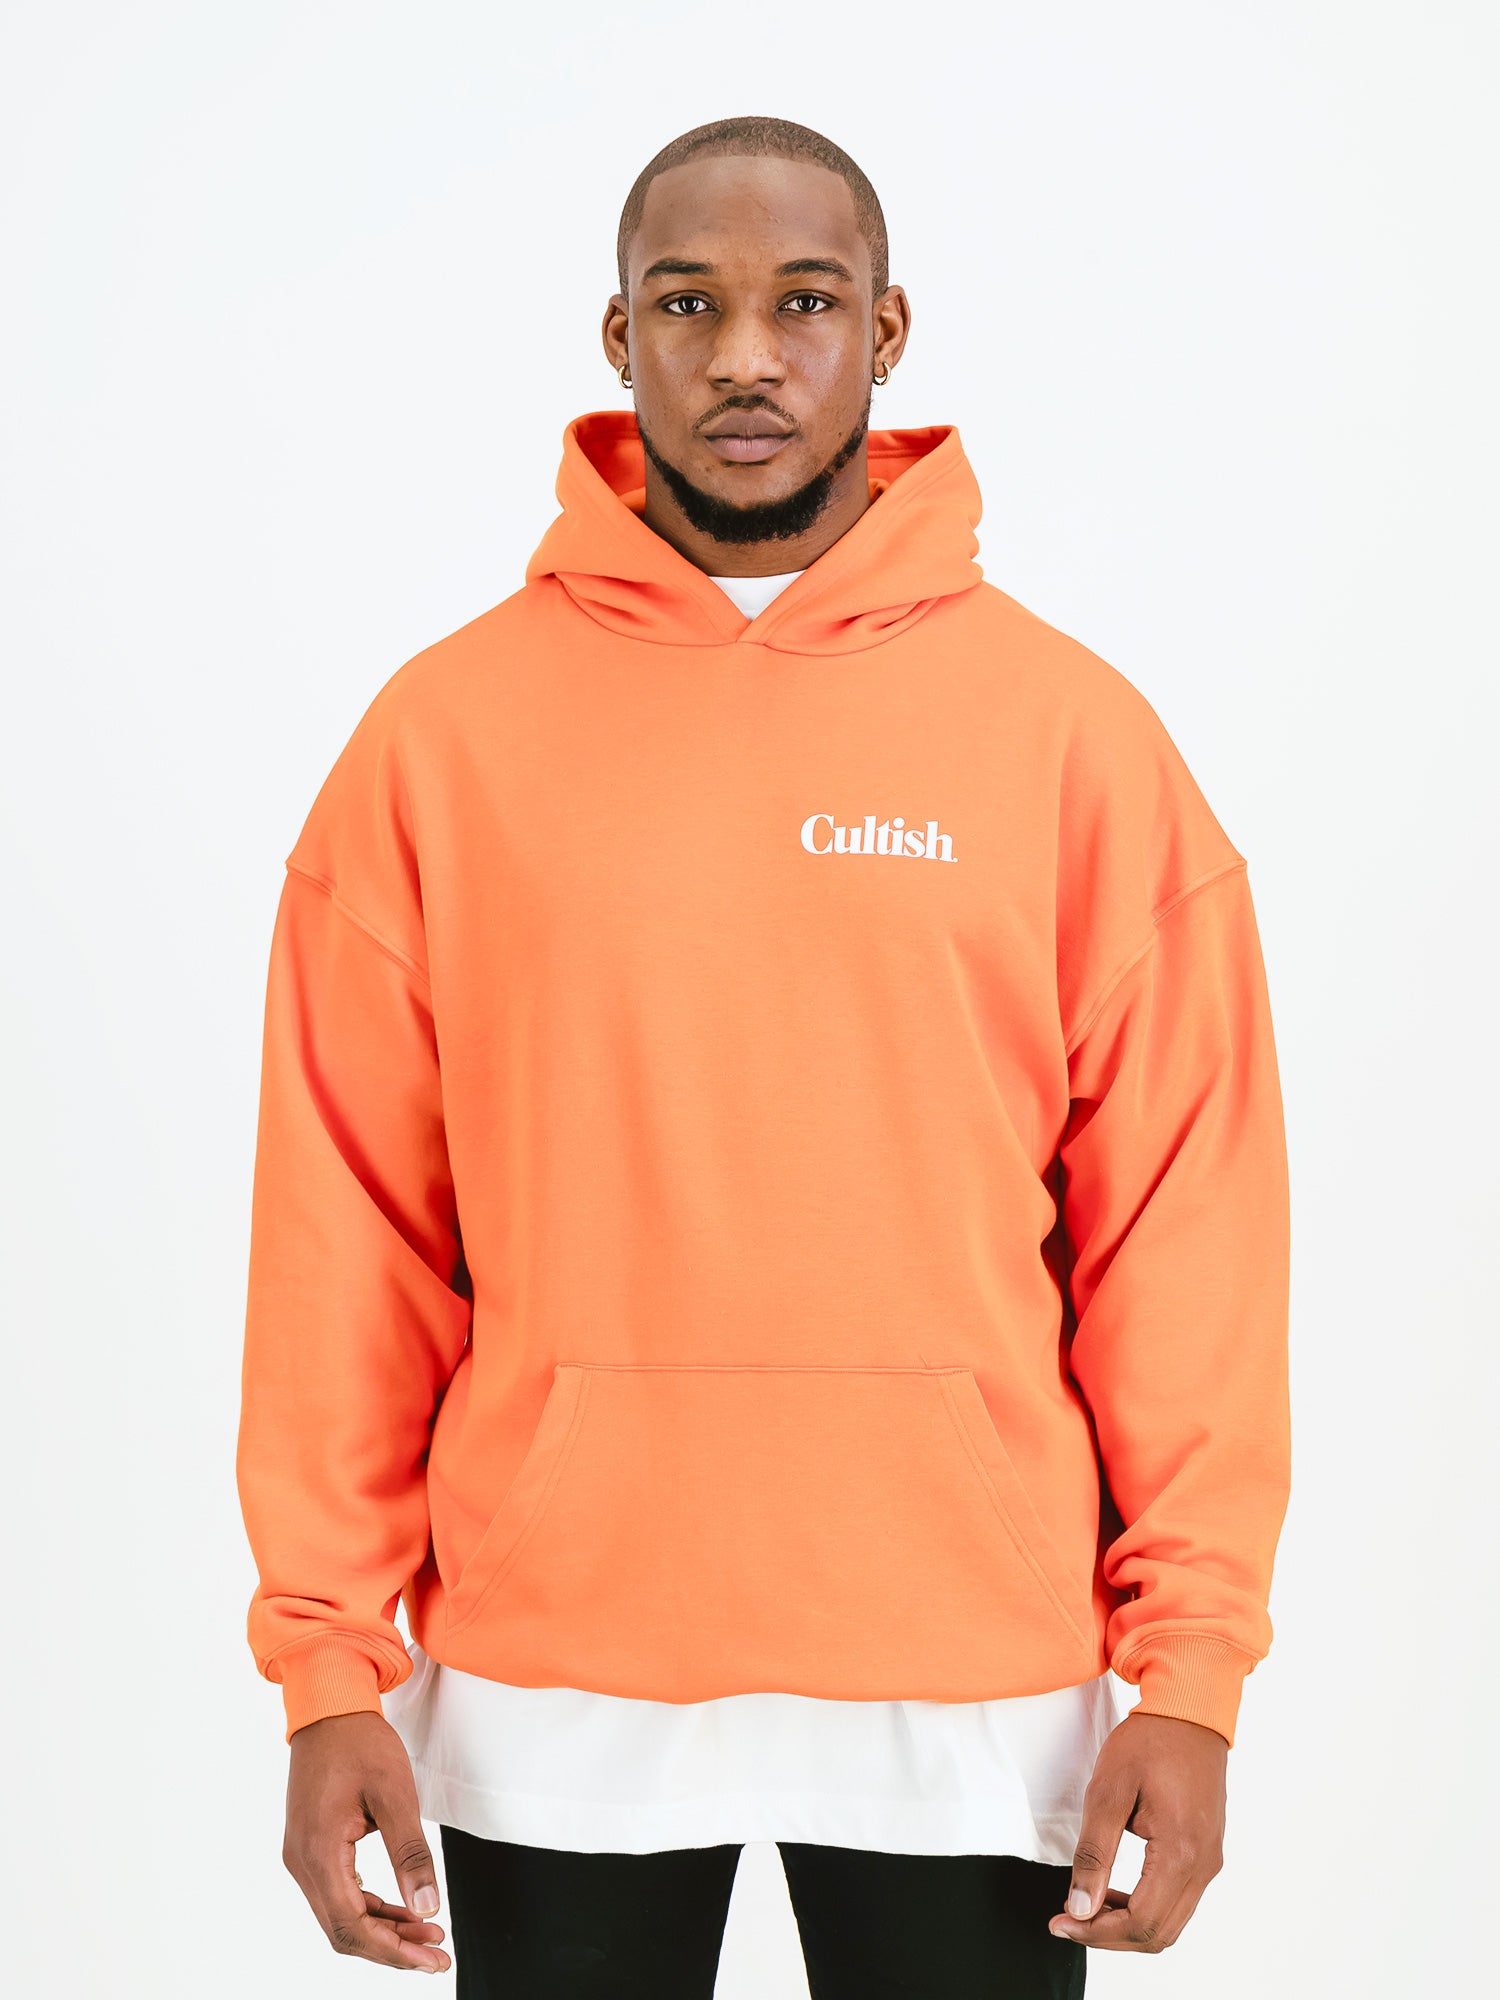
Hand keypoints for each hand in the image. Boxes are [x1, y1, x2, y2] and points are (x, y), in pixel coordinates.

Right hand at [284, 1710, 450, 1973]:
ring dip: (383, 1928)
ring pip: (340, 1915)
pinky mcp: (311, 1846)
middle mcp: (302, 1861)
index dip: (393, 1950)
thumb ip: (410, 1853)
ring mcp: (303, 1855)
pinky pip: (338, 1892)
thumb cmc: (359, 1742)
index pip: (351, 1925)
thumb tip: (426, 1907)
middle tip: (435, 1954)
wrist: (329, 1707)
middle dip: (391, 1948)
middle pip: (343, 1930)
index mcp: (319, 1851)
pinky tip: (401, 1908)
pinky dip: (370, 1906)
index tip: (430, 1959)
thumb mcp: (395, 1793)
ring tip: (427, 1932)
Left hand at [1048, 1709, 1226, 1953]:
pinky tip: (1113, 1890)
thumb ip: (1094, 1853)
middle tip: (1066, 1919)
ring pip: (1170, 1922)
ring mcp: (1209, 1860)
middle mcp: (1203, 1866)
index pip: (1140, 1923)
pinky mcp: (1206, 1851)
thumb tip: (1079, 1908)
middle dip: (1108, 1936)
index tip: (1060, 1922)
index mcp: (1181, 1853)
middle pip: (1157, 1933)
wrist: (1189, 1708)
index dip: (1096, 1933)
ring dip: (1126, 1925)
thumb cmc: (1148, 1742)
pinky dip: (1145, 1908)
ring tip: (1085, 1906)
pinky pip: (1177, 1900)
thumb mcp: (1108, 1790)